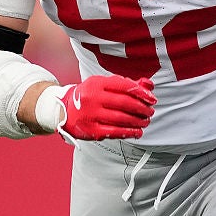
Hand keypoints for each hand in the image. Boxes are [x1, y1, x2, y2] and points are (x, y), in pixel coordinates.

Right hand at [39, 75, 156, 140]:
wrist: (63, 110)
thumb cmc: (89, 95)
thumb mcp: (103, 84)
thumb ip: (126, 83)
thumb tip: (148, 85)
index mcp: (96, 83)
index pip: (124, 86)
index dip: (141, 93)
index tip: (152, 99)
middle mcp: (92, 98)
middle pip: (124, 103)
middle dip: (142, 108)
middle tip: (150, 111)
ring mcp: (91, 115)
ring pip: (121, 118)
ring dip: (138, 121)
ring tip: (145, 121)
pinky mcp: (91, 130)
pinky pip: (114, 132)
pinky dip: (128, 132)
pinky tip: (137, 132)